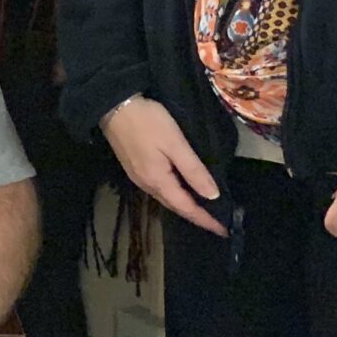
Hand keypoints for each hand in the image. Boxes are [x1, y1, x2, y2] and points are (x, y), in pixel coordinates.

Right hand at [101, 95, 224, 235]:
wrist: (112, 105)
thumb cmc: (148, 122)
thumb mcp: (175, 144)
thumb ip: (193, 170)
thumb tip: (212, 195)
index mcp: (158, 181)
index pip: (187, 208)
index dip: (206, 220)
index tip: (224, 231)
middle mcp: (147, 184)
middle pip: (175, 206)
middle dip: (196, 216)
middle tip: (217, 222)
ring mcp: (138, 176)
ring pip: (166, 198)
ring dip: (184, 206)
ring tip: (203, 209)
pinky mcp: (134, 167)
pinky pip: (158, 189)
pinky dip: (174, 194)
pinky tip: (180, 189)